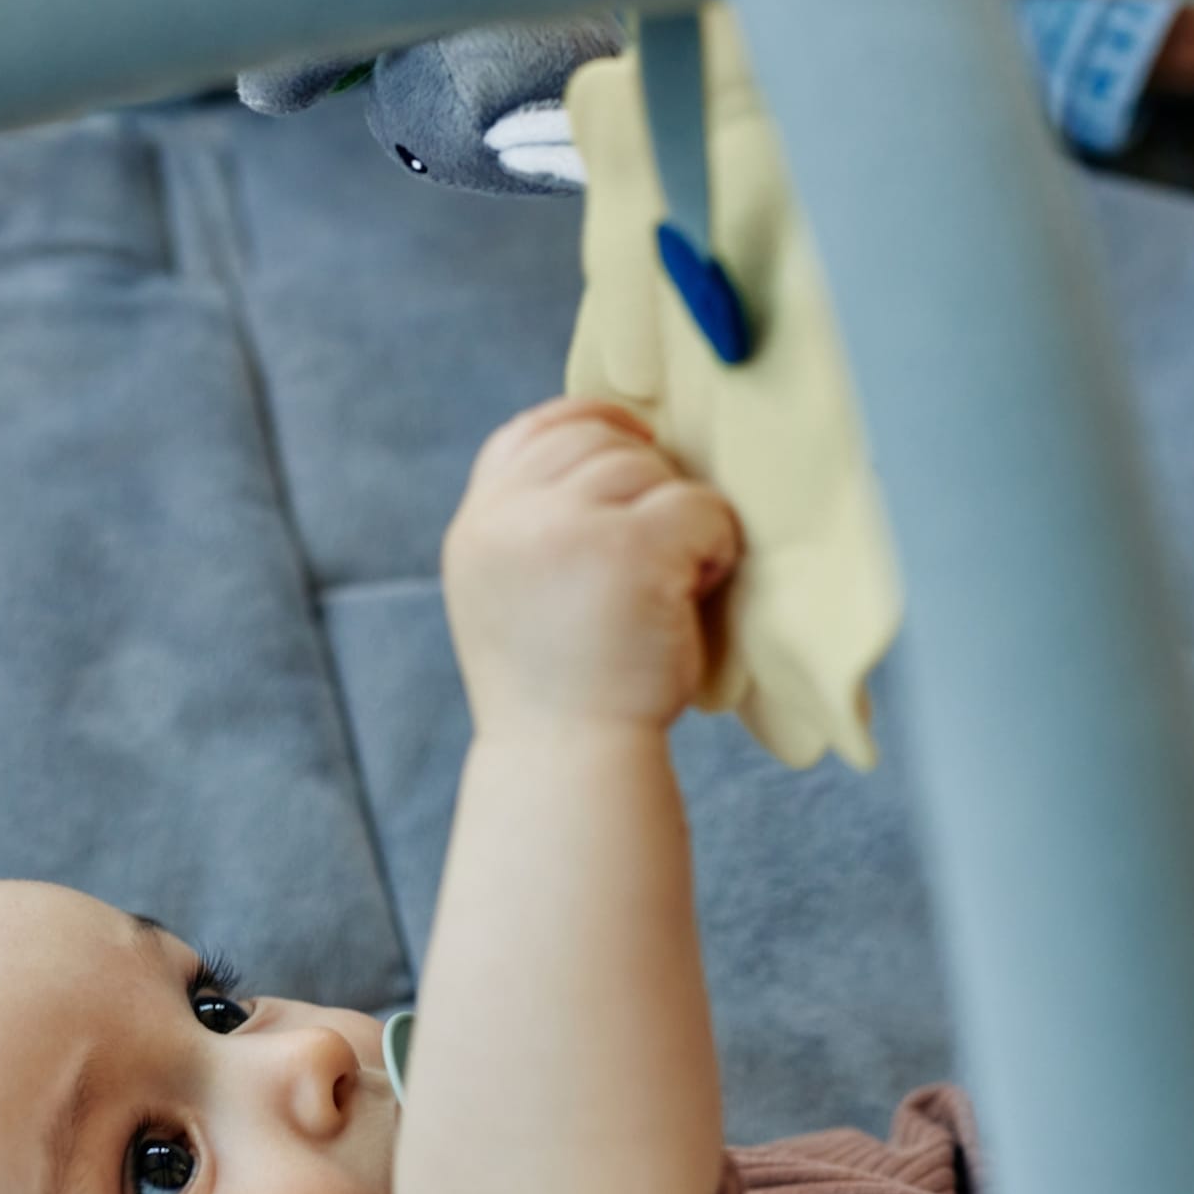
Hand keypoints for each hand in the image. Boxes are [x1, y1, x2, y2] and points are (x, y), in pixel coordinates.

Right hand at [440, 396, 742, 735]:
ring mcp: (564, 530)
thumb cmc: (564, 695)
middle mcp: (509, 521)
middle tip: (659, 557)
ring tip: (676, 585)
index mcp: (478, 530)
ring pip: (652, 470)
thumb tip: (610, 447)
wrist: (570, 766)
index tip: (636, 446)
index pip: (532, 433)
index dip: (593, 426)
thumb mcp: (515, 598)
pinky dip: (714, 546)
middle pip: (599, 443)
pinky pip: (698, 506)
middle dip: (645, 485)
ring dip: (681, 519)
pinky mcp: (628, 548)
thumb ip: (536, 528)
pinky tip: (698, 593)